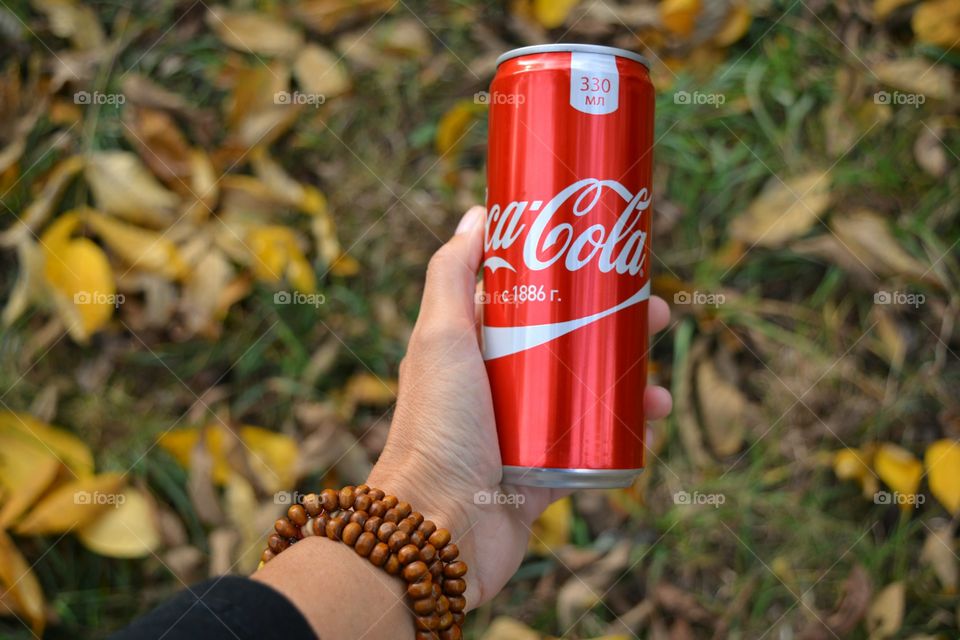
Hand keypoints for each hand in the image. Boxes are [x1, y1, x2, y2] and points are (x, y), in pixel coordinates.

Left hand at [368, 205, 672, 608]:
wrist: (439, 529)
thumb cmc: (435, 428)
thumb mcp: (439, 338)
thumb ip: (452, 276)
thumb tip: (476, 214)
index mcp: (471, 350)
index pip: (526, 298)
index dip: (567, 276)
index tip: (606, 256)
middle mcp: (498, 387)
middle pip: (568, 340)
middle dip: (614, 324)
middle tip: (656, 310)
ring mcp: (524, 431)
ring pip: (589, 391)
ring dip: (630, 377)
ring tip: (658, 373)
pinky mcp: (546, 473)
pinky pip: (596, 442)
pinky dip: (627, 428)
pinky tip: (652, 415)